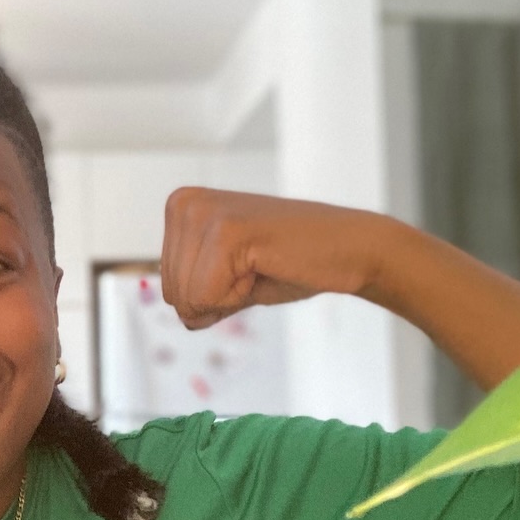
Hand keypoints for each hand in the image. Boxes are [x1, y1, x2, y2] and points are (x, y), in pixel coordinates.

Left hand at [160, 189, 386, 330]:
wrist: (350, 250)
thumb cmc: (292, 264)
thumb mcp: (230, 281)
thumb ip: (197, 295)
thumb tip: (182, 317)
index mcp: (179, 208)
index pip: (169, 290)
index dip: (212, 295)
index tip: (247, 267)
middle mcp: (184, 202)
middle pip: (174, 295)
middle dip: (219, 298)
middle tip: (258, 266)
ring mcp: (203, 212)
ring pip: (188, 299)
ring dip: (230, 296)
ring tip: (261, 264)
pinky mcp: (226, 230)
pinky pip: (206, 297)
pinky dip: (239, 296)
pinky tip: (265, 266)